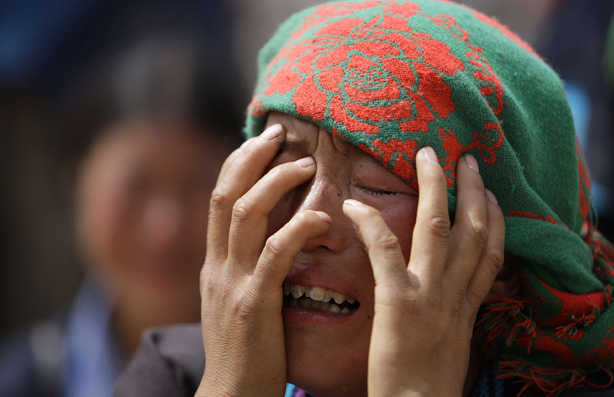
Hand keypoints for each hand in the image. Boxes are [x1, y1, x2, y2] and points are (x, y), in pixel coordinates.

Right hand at [195, 124, 330, 396]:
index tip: (267, 139)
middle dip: (251, 158)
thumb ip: (249, 265)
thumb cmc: (246, 348)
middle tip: (282, 134)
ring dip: (275, 183)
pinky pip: (275, 255)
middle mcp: (218, 265)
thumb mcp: (237, 299)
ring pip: (245, 214)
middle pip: (225, 194)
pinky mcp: (253, 305)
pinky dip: (297, 229)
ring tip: (305, 165)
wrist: (232, 395)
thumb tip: (273, 236)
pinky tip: (321, 218)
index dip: (240, 162)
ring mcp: (233, 283)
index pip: (219, 198)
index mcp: (216, 262)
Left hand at [342, 148, 504, 396]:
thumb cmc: (428, 387)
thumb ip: (455, 316)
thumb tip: (452, 297)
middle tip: (467, 158)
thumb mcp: (454, 347)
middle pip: (472, 230)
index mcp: (468, 307)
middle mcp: (455, 295)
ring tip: (427, 156)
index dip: (496, 220)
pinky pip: (385, 252)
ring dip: (434, 187)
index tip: (492, 194)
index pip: (491, 254)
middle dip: (473, 190)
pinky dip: (370, 225)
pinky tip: (353, 205)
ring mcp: (429, 295)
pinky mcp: (398, 303)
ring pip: (437, 228)